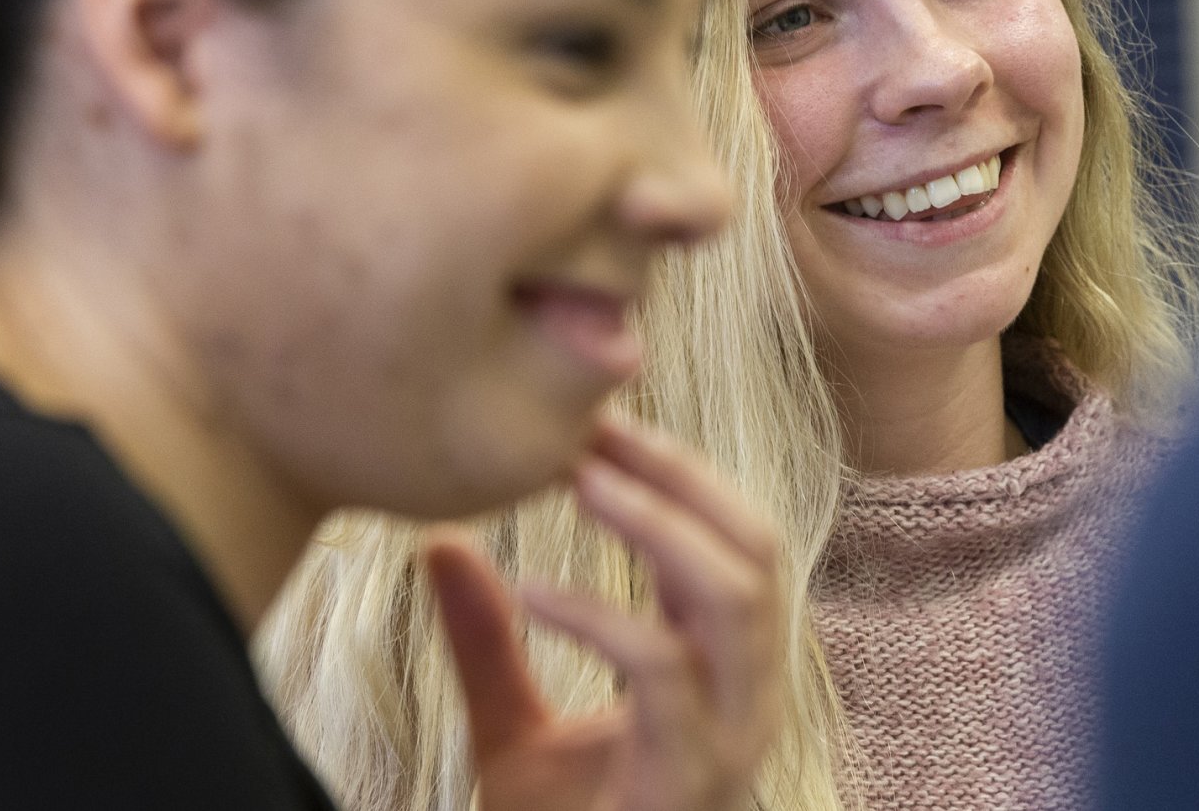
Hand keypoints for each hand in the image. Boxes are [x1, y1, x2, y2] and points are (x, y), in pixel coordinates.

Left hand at [426, 417, 785, 810]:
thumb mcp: (514, 735)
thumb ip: (488, 646)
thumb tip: (439, 545)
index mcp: (724, 674)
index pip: (738, 538)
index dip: (682, 473)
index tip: (598, 423)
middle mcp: (747, 699)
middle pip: (759, 549)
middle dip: (684, 478)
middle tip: (596, 432)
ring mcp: (729, 740)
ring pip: (738, 599)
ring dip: (664, 526)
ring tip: (585, 485)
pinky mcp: (691, 777)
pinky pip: (664, 672)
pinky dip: (604, 617)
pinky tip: (534, 592)